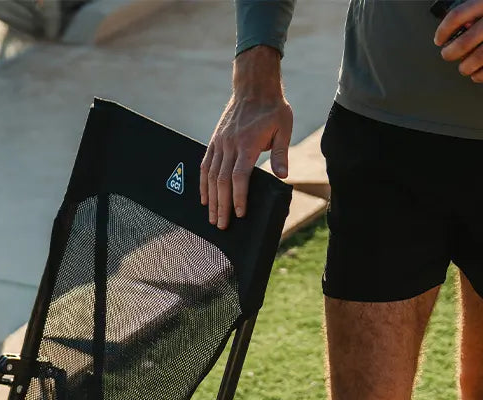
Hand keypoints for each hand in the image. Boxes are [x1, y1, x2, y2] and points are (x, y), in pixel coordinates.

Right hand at [200, 46, 292, 229]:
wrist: (254, 87)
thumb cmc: (272, 108)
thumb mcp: (284, 127)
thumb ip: (280, 153)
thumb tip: (283, 175)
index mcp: (247, 143)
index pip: (239, 176)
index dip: (238, 197)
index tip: (239, 213)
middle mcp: (230, 145)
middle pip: (222, 181)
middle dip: (221, 205)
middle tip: (222, 225)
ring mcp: (220, 144)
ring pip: (211, 176)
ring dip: (211, 199)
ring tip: (212, 217)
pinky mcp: (214, 142)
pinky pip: (205, 166)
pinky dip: (203, 184)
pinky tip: (204, 198)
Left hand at [436, 0, 482, 79]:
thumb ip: (476, 12)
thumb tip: (458, 29)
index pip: (458, 16)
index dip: (444, 30)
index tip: (439, 40)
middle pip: (465, 42)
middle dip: (451, 53)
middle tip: (448, 54)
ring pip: (477, 58)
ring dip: (465, 67)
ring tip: (464, 67)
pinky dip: (479, 76)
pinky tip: (477, 73)